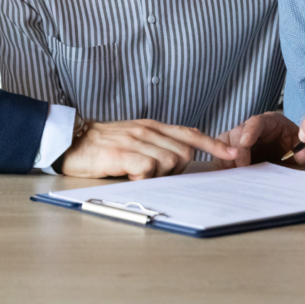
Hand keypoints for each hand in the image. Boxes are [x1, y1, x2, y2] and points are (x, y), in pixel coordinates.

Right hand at [58, 119, 237, 179]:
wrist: (71, 140)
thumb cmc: (103, 144)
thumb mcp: (134, 137)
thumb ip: (156, 144)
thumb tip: (180, 160)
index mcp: (152, 126)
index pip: (190, 132)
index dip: (213, 143)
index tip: (233, 153)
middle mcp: (147, 130)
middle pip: (184, 151)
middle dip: (179, 169)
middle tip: (154, 174)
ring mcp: (135, 140)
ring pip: (169, 160)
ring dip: (159, 174)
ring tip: (137, 173)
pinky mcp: (121, 152)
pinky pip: (147, 168)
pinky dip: (143, 177)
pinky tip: (129, 176)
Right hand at [215, 112, 303, 168]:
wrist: (286, 153)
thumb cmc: (291, 147)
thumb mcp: (298, 147)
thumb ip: (302, 151)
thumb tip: (301, 156)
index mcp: (269, 123)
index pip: (256, 122)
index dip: (249, 131)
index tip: (245, 143)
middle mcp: (251, 128)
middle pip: (237, 133)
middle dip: (237, 151)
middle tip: (242, 168)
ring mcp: (239, 138)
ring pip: (225, 142)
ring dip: (227, 158)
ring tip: (233, 174)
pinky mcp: (232, 149)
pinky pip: (221, 154)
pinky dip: (223, 164)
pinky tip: (228, 175)